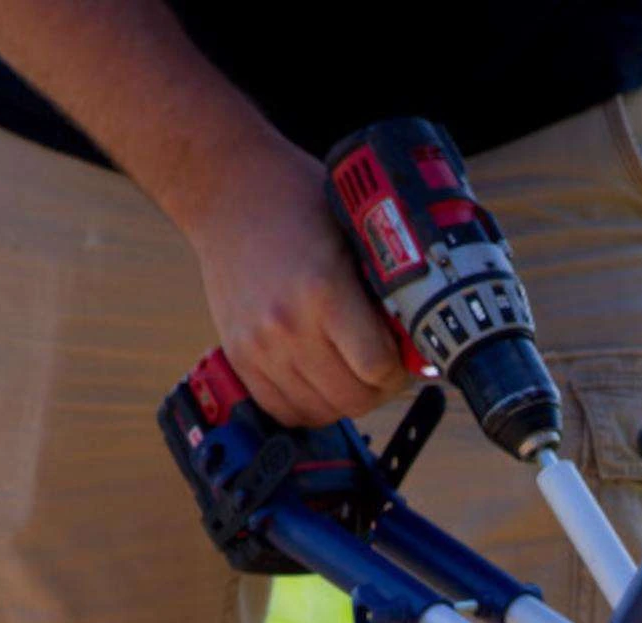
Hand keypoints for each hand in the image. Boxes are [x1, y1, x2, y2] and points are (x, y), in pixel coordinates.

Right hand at [183, 142, 409, 427]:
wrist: (226, 190)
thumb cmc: (296, 203)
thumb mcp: (354, 234)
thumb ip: (381, 289)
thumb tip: (415, 340)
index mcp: (324, 291)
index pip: (377, 368)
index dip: (399, 370)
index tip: (402, 357)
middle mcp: (287, 325)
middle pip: (352, 400)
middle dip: (378, 389)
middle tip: (382, 369)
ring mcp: (258, 346)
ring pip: (321, 412)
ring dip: (344, 399)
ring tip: (350, 372)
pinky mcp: (238, 355)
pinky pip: (282, 410)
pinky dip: (308, 405)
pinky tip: (320, 381)